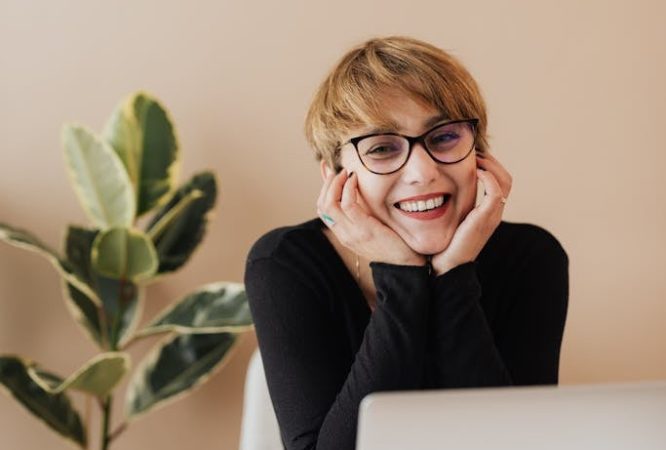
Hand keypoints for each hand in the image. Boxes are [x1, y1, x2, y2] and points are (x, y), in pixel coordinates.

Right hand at [317, 169, 425, 265]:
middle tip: (338, 171)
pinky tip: (355, 179)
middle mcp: (344, 234)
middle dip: (327, 184)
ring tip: (346, 173)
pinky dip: (348, 188)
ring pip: (330, 204)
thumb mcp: (372, 224)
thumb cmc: (392, 242)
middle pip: (322, 206)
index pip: (322, 210)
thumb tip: (355, 190)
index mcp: (344, 234)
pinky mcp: (364, 229)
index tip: (330, 173)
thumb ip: (362, 210)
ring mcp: (352, 233)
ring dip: (335, 184)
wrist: (405, 263)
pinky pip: (348, 205)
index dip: (323, 189)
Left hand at [430, 152, 511, 274]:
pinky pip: (496, 192)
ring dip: (491, 164)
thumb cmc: (444, 244)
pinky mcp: (485, 219)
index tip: (471, 155)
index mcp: (487, 212)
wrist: (446, 266)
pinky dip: (488, 177)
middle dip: (492, 160)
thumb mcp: (449, 219)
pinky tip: (475, 171)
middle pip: (506, 177)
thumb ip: (451, 204)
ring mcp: (492, 216)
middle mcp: (494, 213)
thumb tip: (434, 187)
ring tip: (475, 157)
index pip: (500, 181)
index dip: (489, 165)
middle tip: (473, 151)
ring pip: (505, 181)